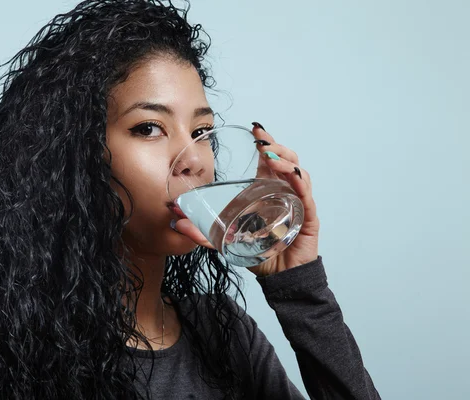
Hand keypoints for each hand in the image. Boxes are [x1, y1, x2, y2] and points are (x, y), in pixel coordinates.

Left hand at [171, 122, 319, 276]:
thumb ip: (202, 234)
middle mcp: (285, 192)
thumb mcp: (226, 240)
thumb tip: (177, 223)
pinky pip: (307, 193)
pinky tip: (292, 175)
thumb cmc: (259, 255)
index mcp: (267, 191)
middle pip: (285, 159)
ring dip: (285, 160)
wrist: (280, 278)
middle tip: (261, 140)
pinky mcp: (308, 215)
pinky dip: (300, 181)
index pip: (269, 160)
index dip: (265, 142)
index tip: (255, 129)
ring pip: (298, 171)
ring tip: (270, 156)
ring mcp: (298, 201)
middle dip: (275, 145)